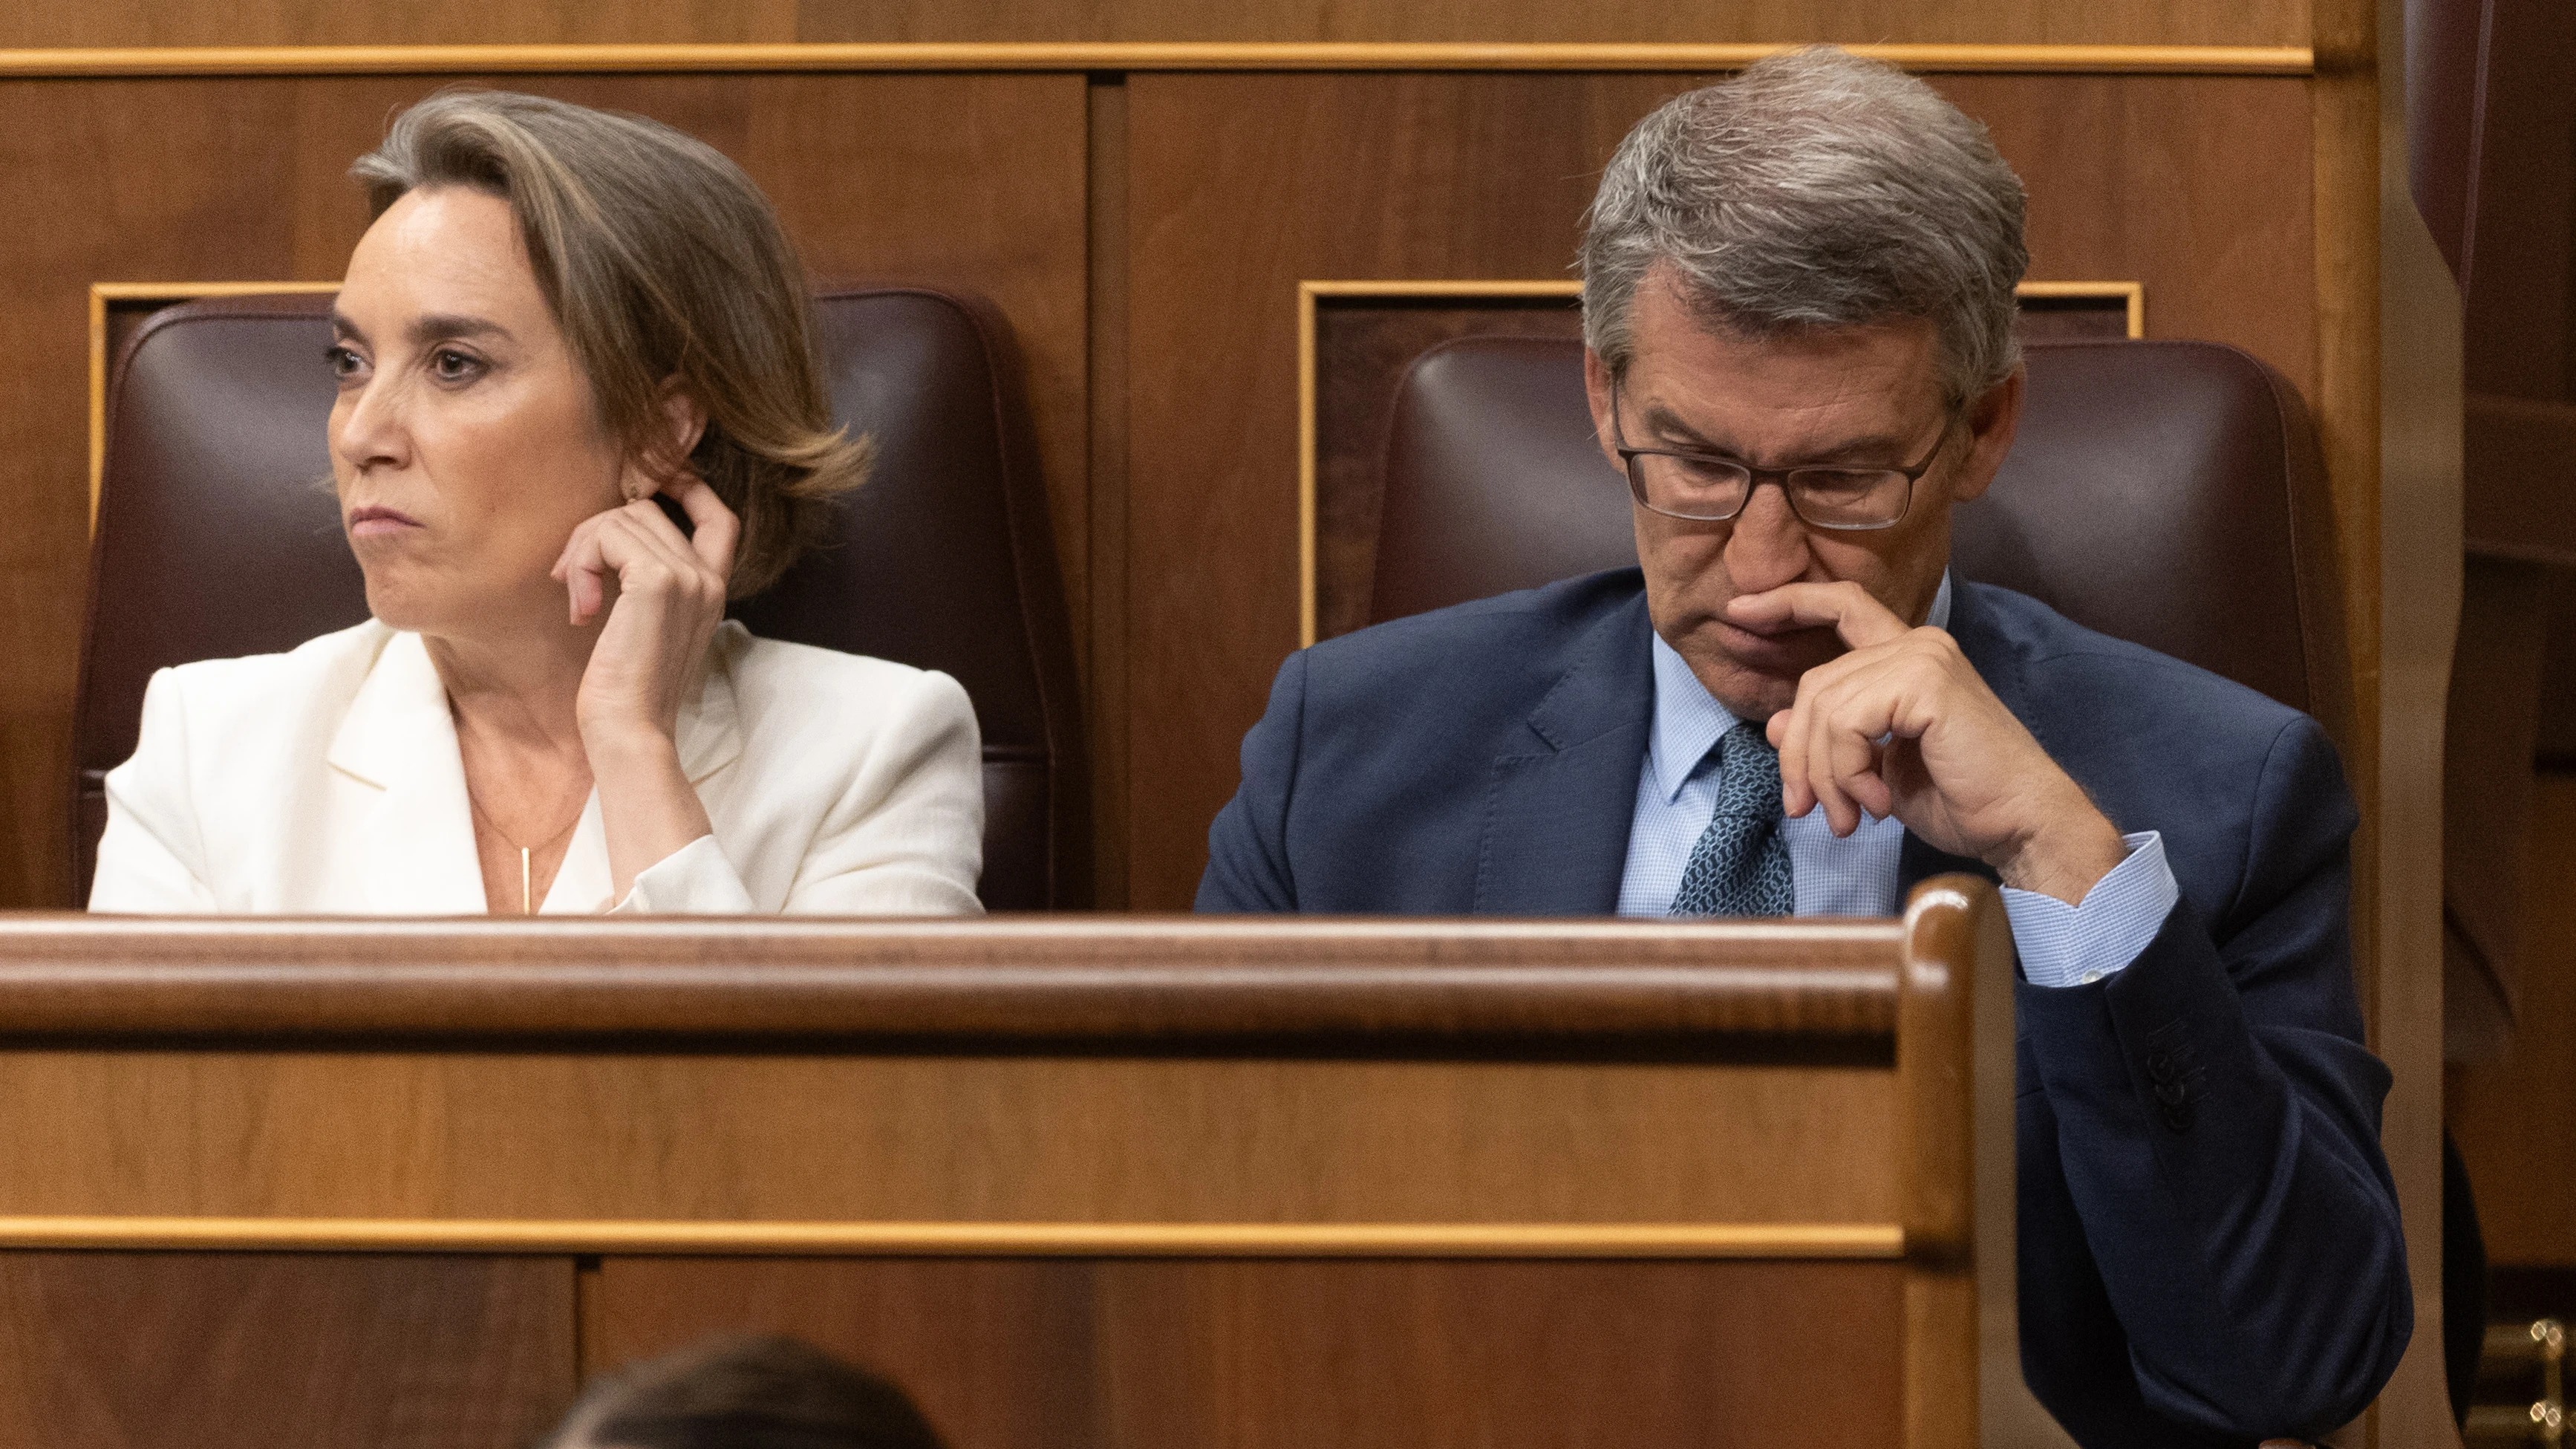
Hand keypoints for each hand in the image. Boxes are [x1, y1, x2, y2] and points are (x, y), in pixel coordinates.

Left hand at [552, 475, 739, 758]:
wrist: (629, 731)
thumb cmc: (625, 690)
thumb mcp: (643, 626)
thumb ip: (642, 580)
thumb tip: (602, 535)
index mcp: (711, 591)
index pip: (719, 517)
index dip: (686, 487)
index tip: (644, 488)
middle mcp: (708, 579)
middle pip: (645, 510)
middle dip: (595, 534)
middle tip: (571, 579)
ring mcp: (688, 578)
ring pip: (622, 517)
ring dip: (582, 551)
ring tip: (578, 600)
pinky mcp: (658, 582)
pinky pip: (607, 536)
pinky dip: (581, 564)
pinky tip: (581, 609)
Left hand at [1731, 581, 2127, 903]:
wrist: (2018, 824)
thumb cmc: (1959, 797)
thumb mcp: (1874, 768)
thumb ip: (1830, 738)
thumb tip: (1776, 722)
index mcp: (1906, 655)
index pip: (1840, 605)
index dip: (1787, 602)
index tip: (1739, 612)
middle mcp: (1915, 644)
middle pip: (1815, 685)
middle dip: (1799, 755)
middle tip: (1807, 809)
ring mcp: (1921, 658)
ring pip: (1824, 709)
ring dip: (1824, 776)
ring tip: (1846, 817)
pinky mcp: (1925, 683)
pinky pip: (1846, 723)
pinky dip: (1846, 772)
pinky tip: (1874, 804)